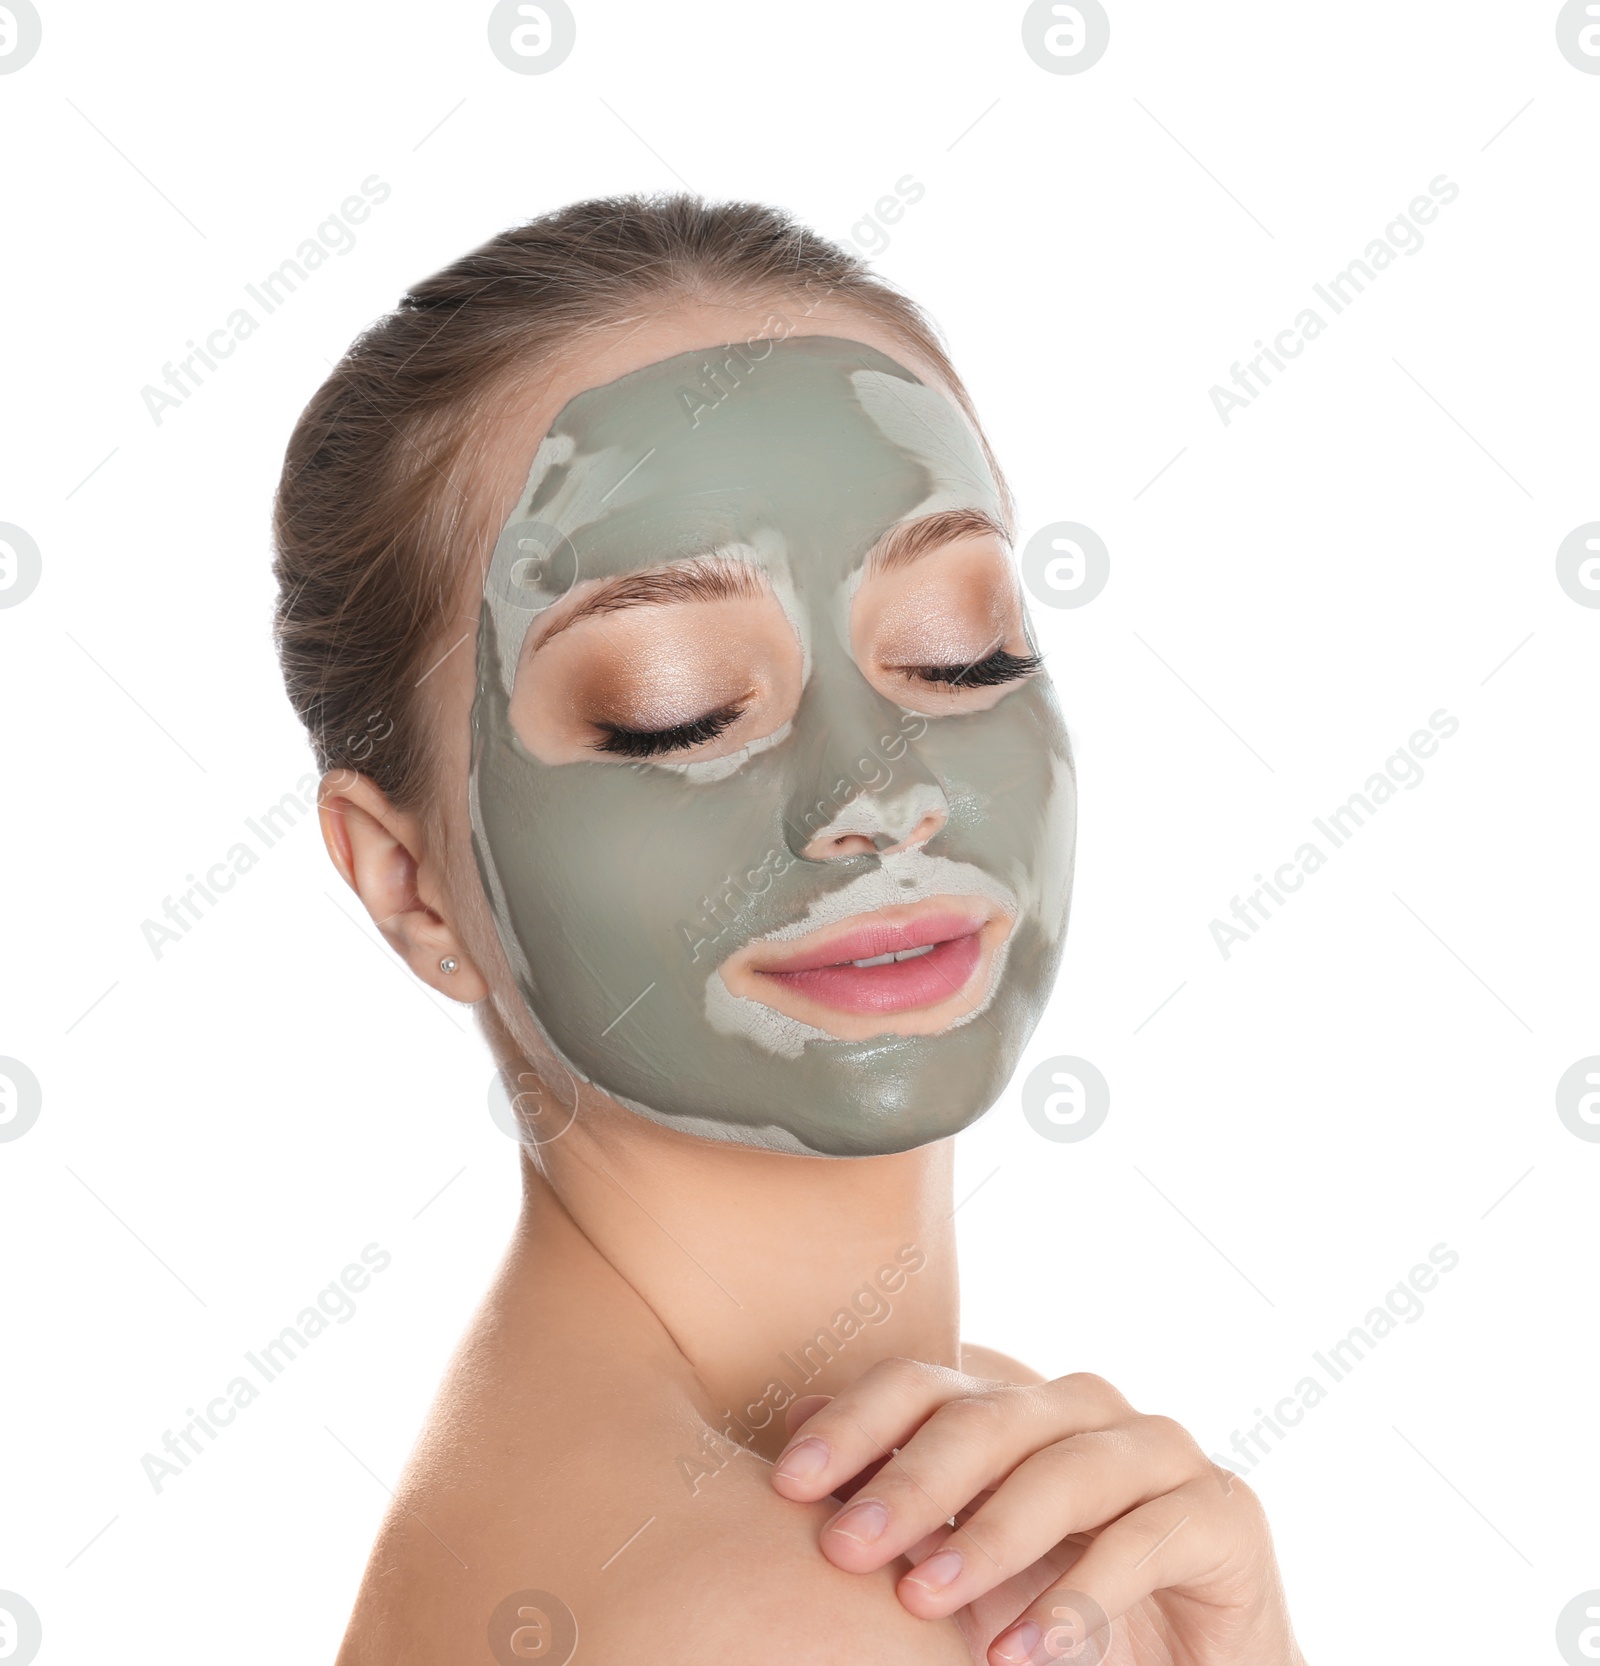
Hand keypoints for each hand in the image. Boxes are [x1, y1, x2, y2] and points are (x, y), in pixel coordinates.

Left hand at [769, 1361, 1303, 1664]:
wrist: (1198, 1663)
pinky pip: (1143, 1542)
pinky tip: (1019, 1656)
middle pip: (988, 1418)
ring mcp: (1158, 1451)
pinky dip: (1076, 1600)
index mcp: (1016, 1405)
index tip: (786, 1483)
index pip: (924, 1385)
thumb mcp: (968, 1556)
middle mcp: (1083, 1409)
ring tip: (923, 1602)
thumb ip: (904, 1495)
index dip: (854, 1423)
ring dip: (989, 1537)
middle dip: (911, 1482)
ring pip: (1064, 1471)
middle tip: (845, 1549)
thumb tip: (790, 1431)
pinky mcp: (1223, 1513)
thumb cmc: (1061, 1603)